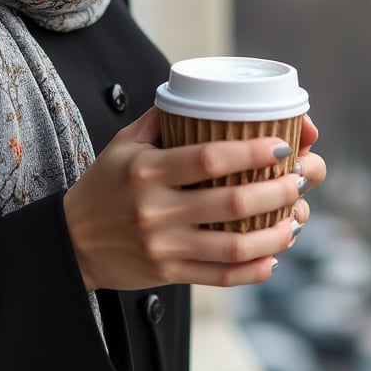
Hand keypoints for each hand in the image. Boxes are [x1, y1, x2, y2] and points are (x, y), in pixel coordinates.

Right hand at [63, 106, 322, 292]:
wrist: (71, 241)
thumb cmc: (103, 185)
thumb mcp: (123, 144)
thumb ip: (161, 119)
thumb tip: (200, 94)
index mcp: (147, 169)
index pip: (209, 157)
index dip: (252, 150)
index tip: (281, 145)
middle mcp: (155, 208)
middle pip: (232, 202)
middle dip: (277, 191)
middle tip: (299, 180)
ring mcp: (163, 245)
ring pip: (234, 245)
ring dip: (275, 233)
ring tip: (296, 219)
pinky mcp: (167, 273)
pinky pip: (220, 276)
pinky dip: (254, 270)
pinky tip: (273, 257)